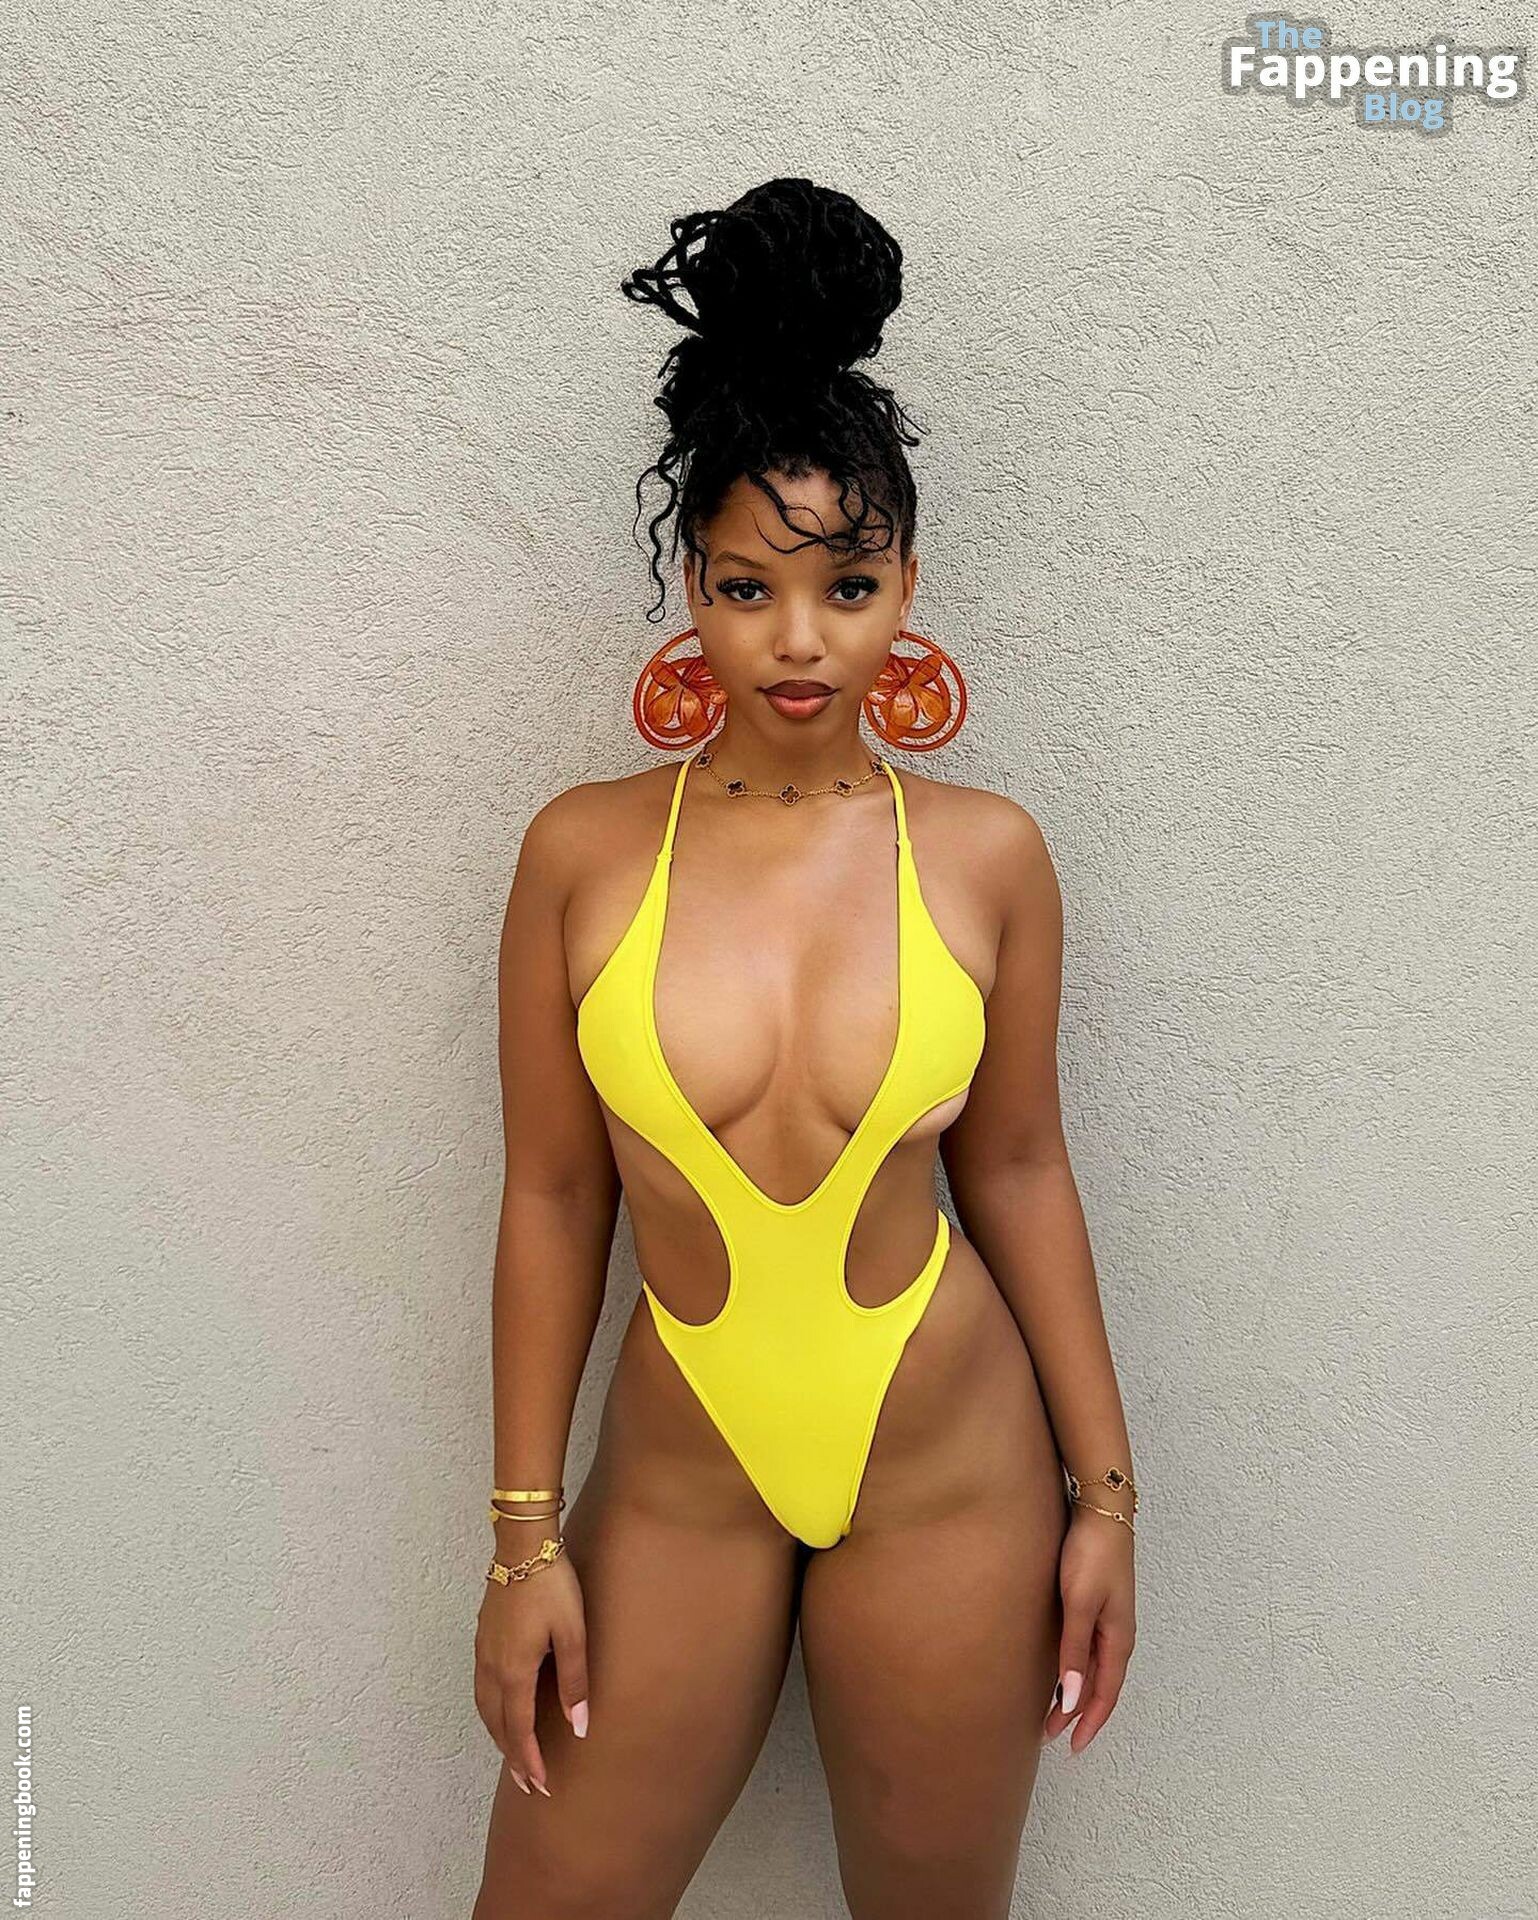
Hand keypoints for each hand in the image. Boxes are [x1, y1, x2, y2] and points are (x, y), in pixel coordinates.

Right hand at [474, 1548, 588, 1794]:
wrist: (523, 1545)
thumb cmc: (552, 1586)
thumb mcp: (572, 1633)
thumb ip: (574, 1682)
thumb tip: (578, 1726)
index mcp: (514, 1671)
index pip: (519, 1730)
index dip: (530, 1761)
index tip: (540, 1787)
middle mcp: (492, 1667)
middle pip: (497, 1725)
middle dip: (513, 1757)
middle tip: (528, 1784)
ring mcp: (483, 1652)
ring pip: (485, 1708)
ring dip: (499, 1736)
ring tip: (514, 1755)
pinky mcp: (482, 1638)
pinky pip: (482, 1689)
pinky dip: (491, 1712)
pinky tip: (502, 1710)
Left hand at [1041, 1507, 1135, 1752]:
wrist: (1101, 1510)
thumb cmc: (1092, 1554)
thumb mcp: (1079, 1604)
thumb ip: (1074, 1651)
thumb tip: (1074, 1700)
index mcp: (1118, 1639)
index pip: (1105, 1694)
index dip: (1089, 1723)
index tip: (1070, 1746)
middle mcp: (1117, 1633)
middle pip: (1100, 1685)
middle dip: (1078, 1713)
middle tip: (1050, 1734)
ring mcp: (1108, 1618)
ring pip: (1094, 1668)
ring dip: (1077, 1692)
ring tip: (1052, 1709)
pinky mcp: (1096, 1603)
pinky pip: (1089, 1648)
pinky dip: (1076, 1667)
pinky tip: (1060, 1668)